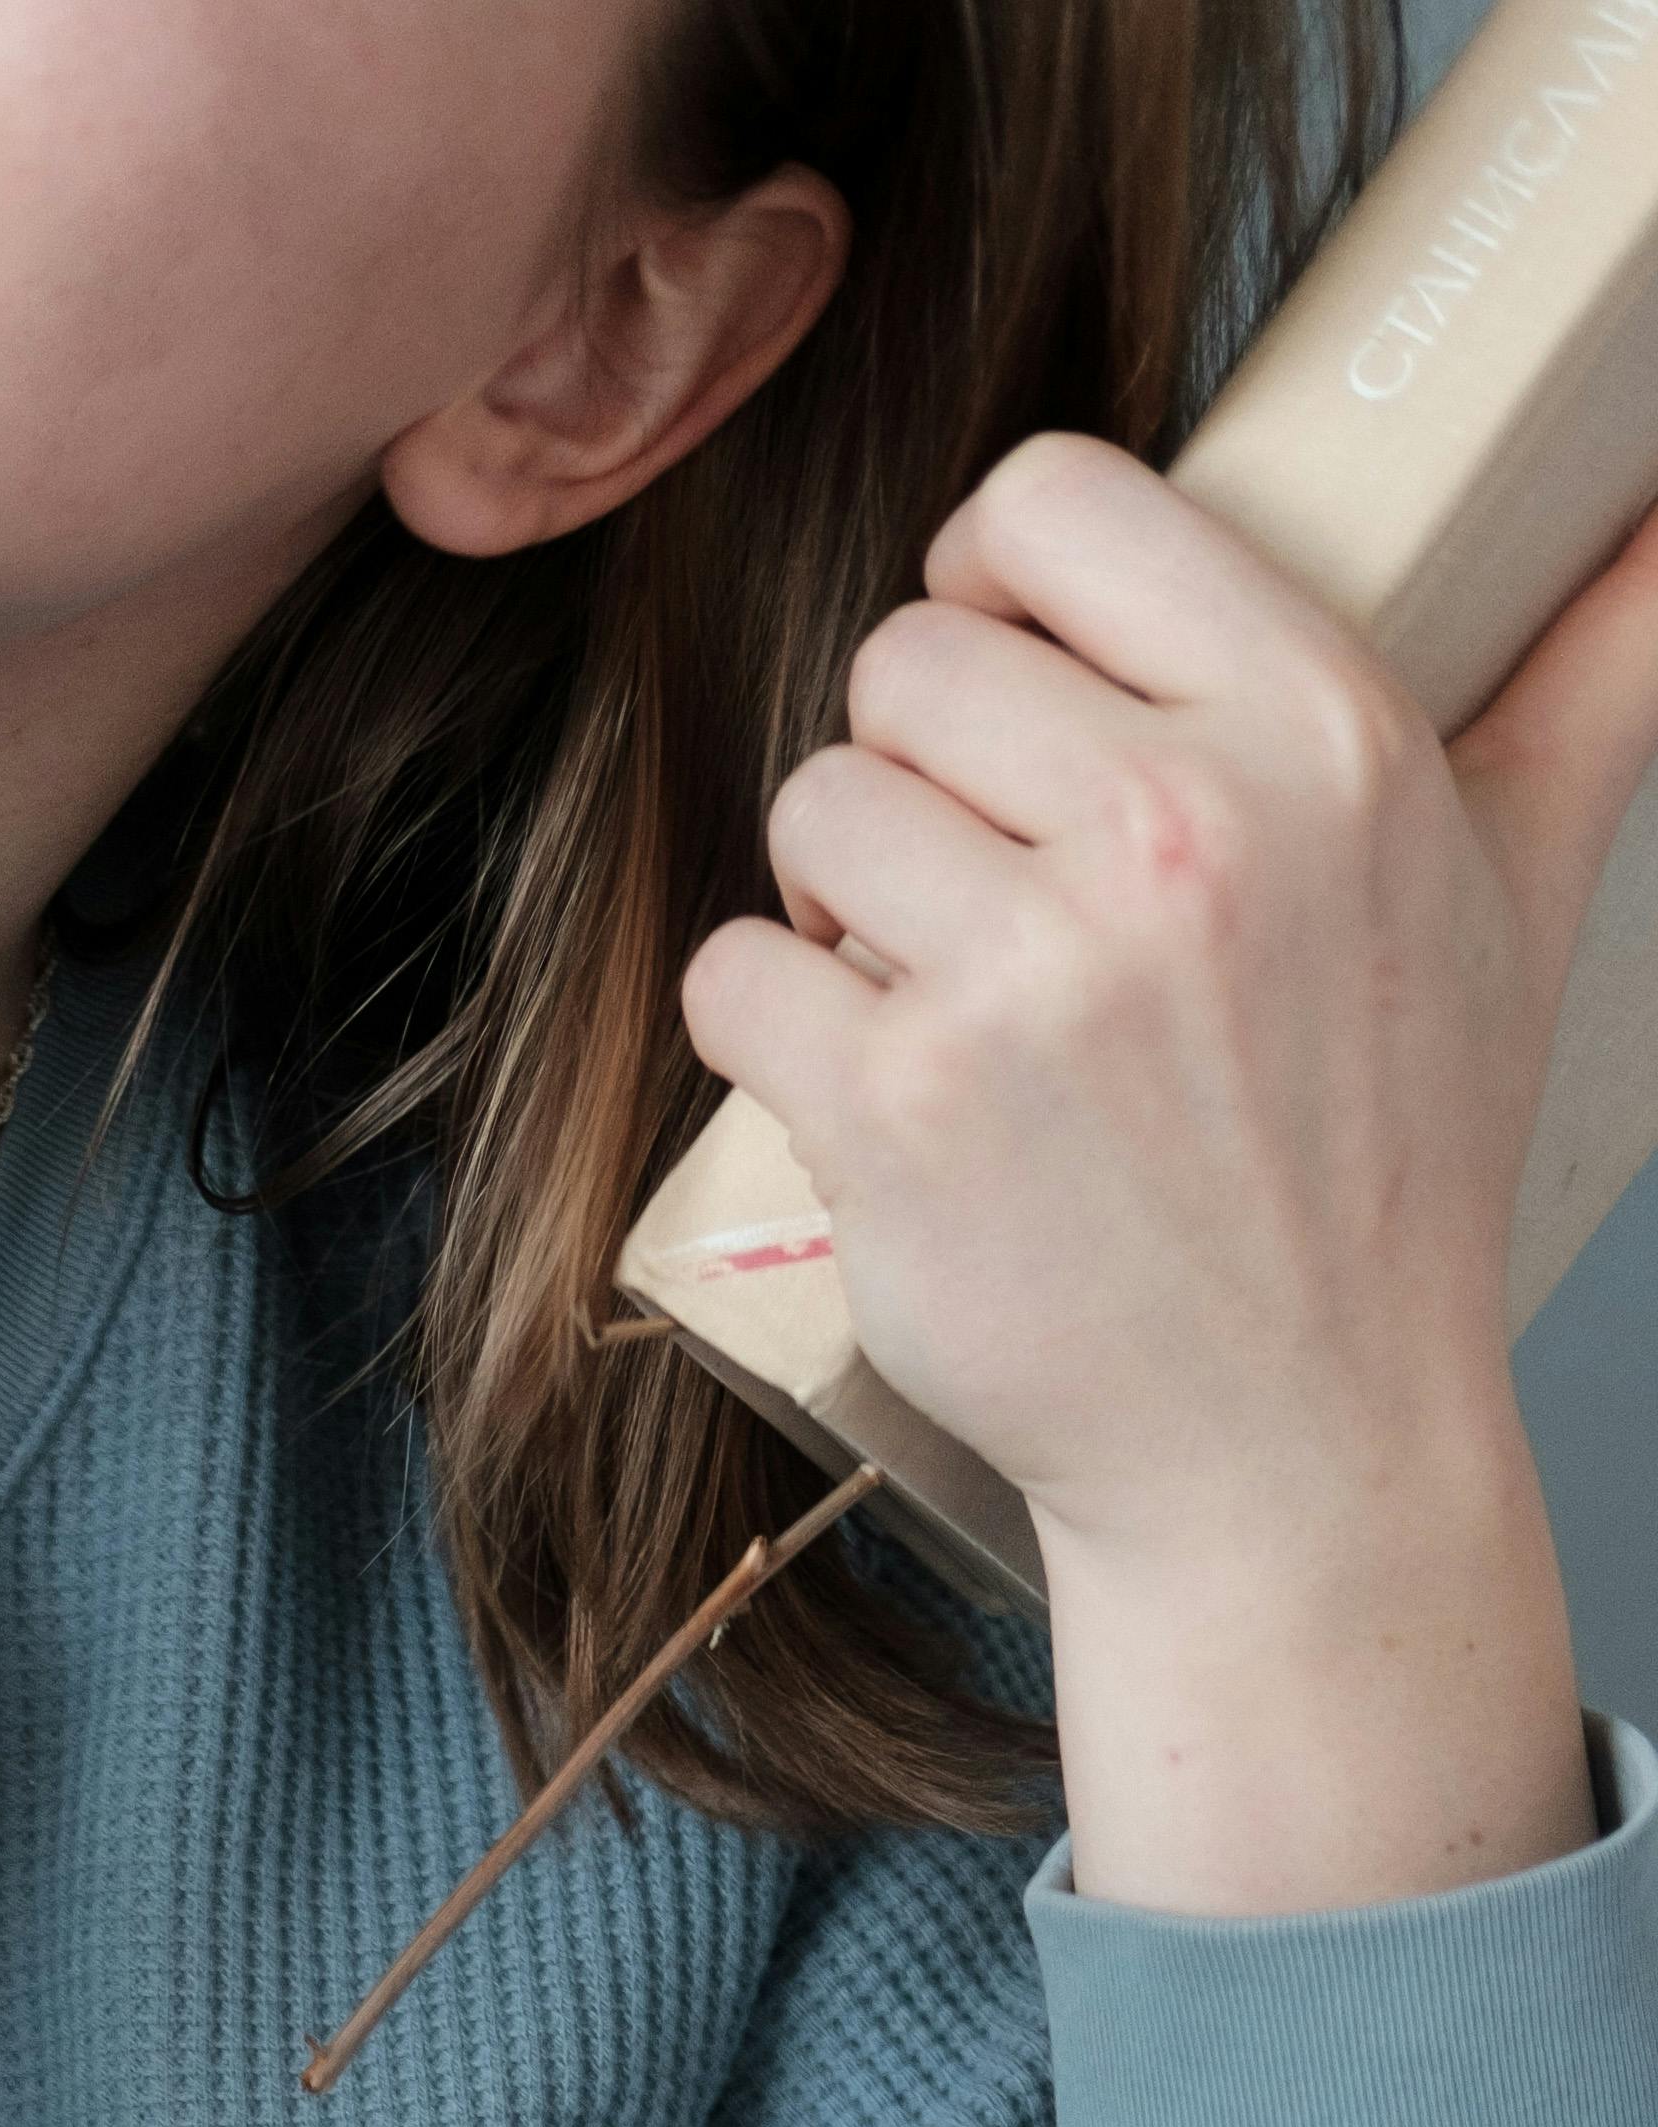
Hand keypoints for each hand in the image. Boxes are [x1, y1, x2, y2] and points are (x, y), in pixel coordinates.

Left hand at [680, 431, 1657, 1914]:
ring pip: (811, 807)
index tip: (991, 664)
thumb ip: (1593, 675)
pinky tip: (862, 1080)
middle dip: (913, 768)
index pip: (1053, 499)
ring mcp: (1027, 973)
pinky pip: (735, 973)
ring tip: (924, 984)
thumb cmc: (1395, 1164)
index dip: (986, 572)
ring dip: (833, 901)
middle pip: (904, 661)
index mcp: (1315, 734)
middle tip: (967, 882)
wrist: (1292, 1445)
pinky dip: (767, 1027)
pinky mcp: (897, 1105)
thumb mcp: (1524, 885)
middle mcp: (1175, 829)